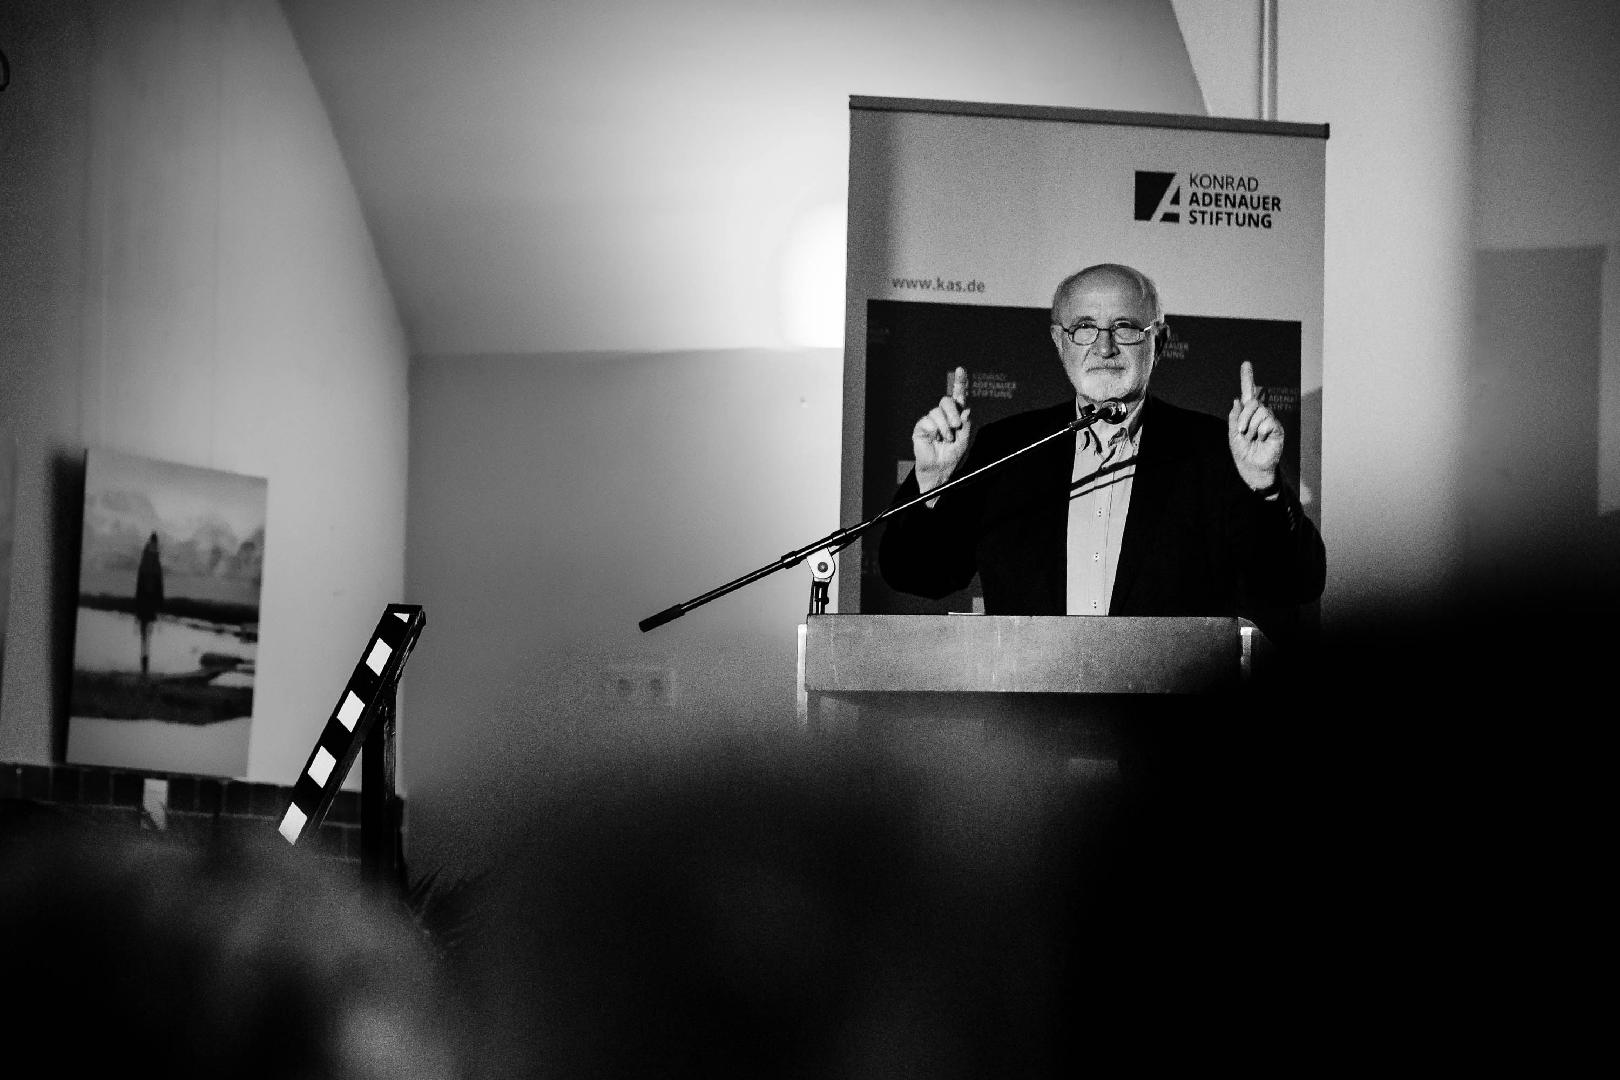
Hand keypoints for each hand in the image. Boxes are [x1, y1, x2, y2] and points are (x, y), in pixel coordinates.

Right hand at [912, 366, 971, 492]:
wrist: (940, 469)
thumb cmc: (953, 456)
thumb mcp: (965, 439)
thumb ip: (967, 423)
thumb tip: (966, 410)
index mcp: (957, 415)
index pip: (958, 396)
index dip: (960, 382)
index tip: (961, 370)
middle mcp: (944, 415)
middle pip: (947, 401)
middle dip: (953, 412)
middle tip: (957, 425)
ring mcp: (932, 420)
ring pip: (938, 411)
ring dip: (945, 427)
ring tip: (946, 439)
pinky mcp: (921, 427)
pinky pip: (928, 421)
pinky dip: (935, 430)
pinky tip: (936, 439)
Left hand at [1228, 361, 1282, 491]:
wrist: (1251, 468)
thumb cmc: (1242, 452)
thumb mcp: (1233, 435)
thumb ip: (1234, 417)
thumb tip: (1238, 399)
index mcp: (1247, 414)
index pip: (1248, 393)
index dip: (1247, 378)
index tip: (1246, 363)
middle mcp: (1260, 414)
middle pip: (1253, 402)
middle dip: (1243, 417)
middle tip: (1241, 432)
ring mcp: (1270, 420)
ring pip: (1260, 412)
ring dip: (1251, 428)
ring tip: (1252, 439)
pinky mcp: (1277, 428)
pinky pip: (1268, 422)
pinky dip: (1261, 432)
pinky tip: (1261, 440)